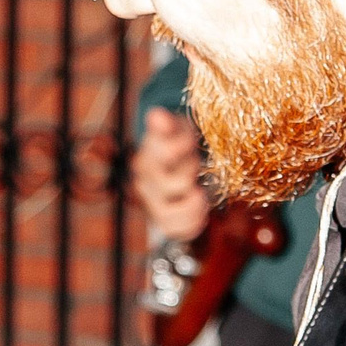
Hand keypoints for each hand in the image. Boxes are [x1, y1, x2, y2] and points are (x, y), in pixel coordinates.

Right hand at [131, 106, 210, 242]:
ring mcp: (152, 202)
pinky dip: (190, 223)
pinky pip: (173, 230)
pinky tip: (200, 211)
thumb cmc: (179, 145)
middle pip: (166, 185)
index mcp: (148, 155)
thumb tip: (157, 115)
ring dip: (190, 206)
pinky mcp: (163, 220)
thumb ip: (167, 125)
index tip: (189, 145)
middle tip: (196, 168)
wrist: (176, 164)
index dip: (178, 151)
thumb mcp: (176, 129)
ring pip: (165, 214)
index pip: (162, 154)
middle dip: (187, 175)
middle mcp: (144, 181)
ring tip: (201, 195)